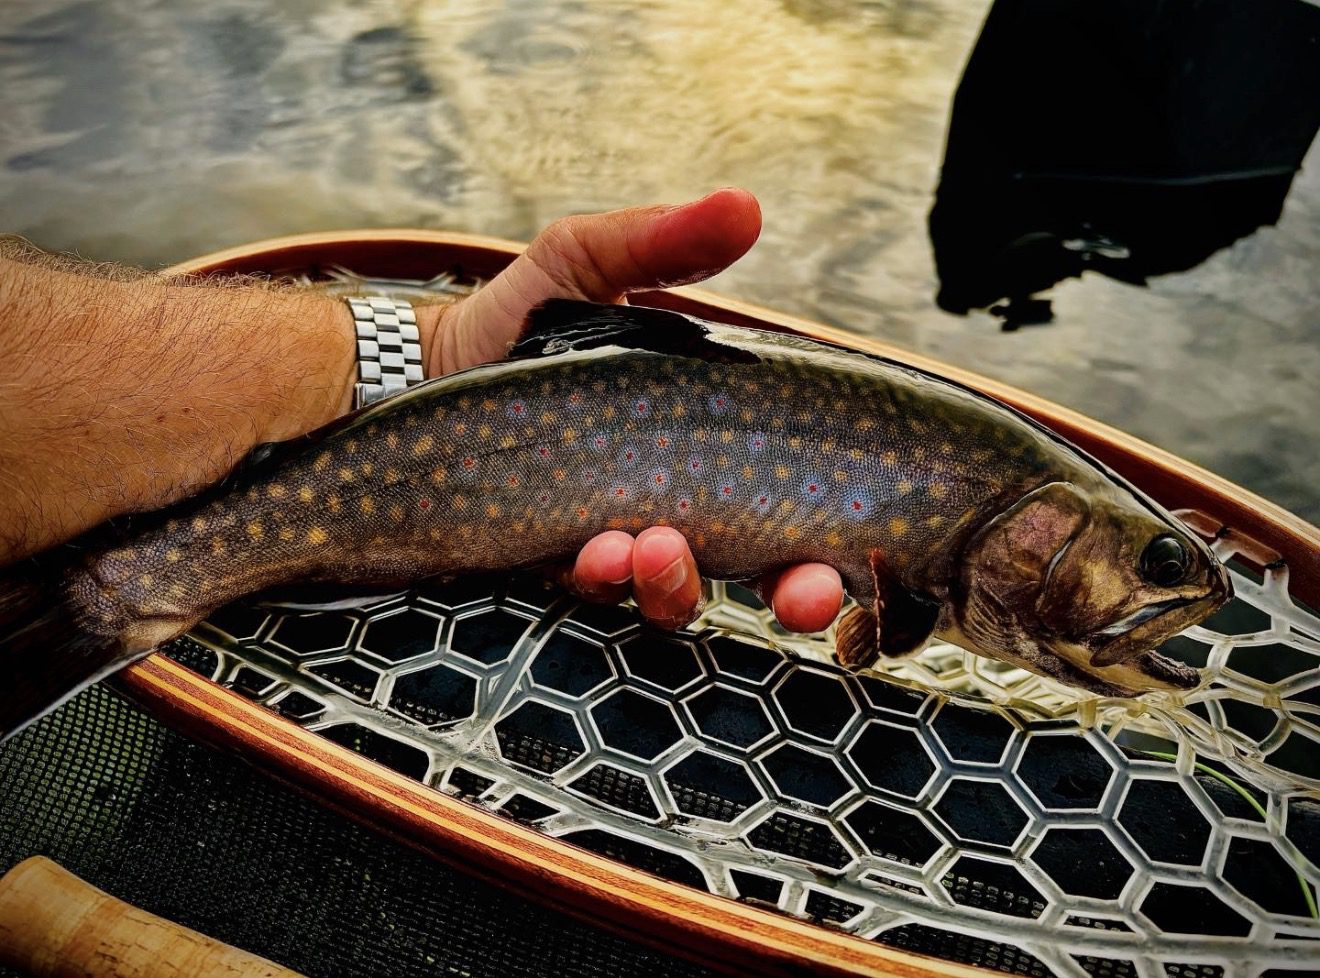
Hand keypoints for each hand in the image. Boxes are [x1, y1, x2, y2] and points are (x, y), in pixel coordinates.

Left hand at [424, 190, 844, 633]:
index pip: (795, 502)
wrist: (417, 370)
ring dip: (679, 582)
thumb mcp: (587, 261)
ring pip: (675, 593)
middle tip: (802, 593)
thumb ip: (663, 242)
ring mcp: (617, 538)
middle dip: (794, 597)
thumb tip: (747, 204)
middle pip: (761, 573)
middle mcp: (677, 500)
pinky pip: (596, 590)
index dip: (829, 544)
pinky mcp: (553, 559)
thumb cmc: (518, 317)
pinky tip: (595, 549)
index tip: (849, 558)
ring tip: (656, 543)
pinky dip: (605, 577)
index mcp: (709, 442)